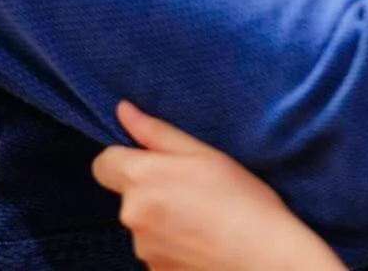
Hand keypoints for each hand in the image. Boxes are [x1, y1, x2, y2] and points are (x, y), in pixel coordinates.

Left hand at [92, 102, 344, 270]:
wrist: (265, 258)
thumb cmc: (242, 200)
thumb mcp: (204, 154)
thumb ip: (156, 132)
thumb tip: (123, 111)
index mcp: (142, 179)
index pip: (103, 163)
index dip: (123, 158)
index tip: (153, 161)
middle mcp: (132, 215)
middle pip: (126, 194)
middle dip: (151, 189)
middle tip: (193, 189)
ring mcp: (142, 249)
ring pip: (143, 223)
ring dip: (162, 218)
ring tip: (203, 217)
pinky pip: (156, 248)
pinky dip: (173, 243)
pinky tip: (202, 239)